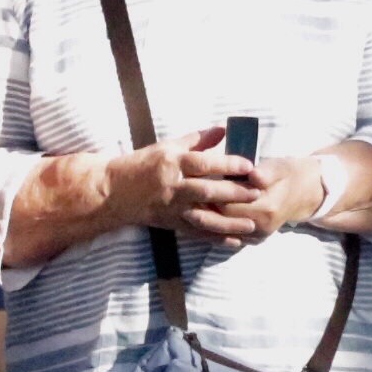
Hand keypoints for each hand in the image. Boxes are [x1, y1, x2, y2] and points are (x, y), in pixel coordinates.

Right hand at [118, 128, 266, 242]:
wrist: (114, 191)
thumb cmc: (142, 164)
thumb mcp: (166, 147)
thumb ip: (197, 140)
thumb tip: (223, 129)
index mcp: (172, 163)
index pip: (203, 163)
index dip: (227, 164)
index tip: (248, 165)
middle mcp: (173, 187)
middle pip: (207, 191)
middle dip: (234, 194)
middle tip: (257, 193)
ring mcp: (172, 208)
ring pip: (204, 217)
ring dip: (229, 223)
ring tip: (251, 225)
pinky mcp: (171, 224)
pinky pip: (196, 233)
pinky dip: (215, 238)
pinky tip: (235, 241)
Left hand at [189, 153, 328, 245]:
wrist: (304, 192)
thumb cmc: (286, 174)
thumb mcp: (279, 167)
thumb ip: (266, 172)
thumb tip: (254, 176)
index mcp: (267, 207)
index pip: (230, 205)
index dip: (210, 197)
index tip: (192, 189)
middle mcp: (262, 226)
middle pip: (224, 222)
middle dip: (202, 213)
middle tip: (180, 205)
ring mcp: (259, 236)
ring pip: (225, 232)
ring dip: (204, 225)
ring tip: (183, 214)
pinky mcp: (255, 239)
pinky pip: (231, 238)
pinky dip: (214, 231)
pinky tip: (198, 225)